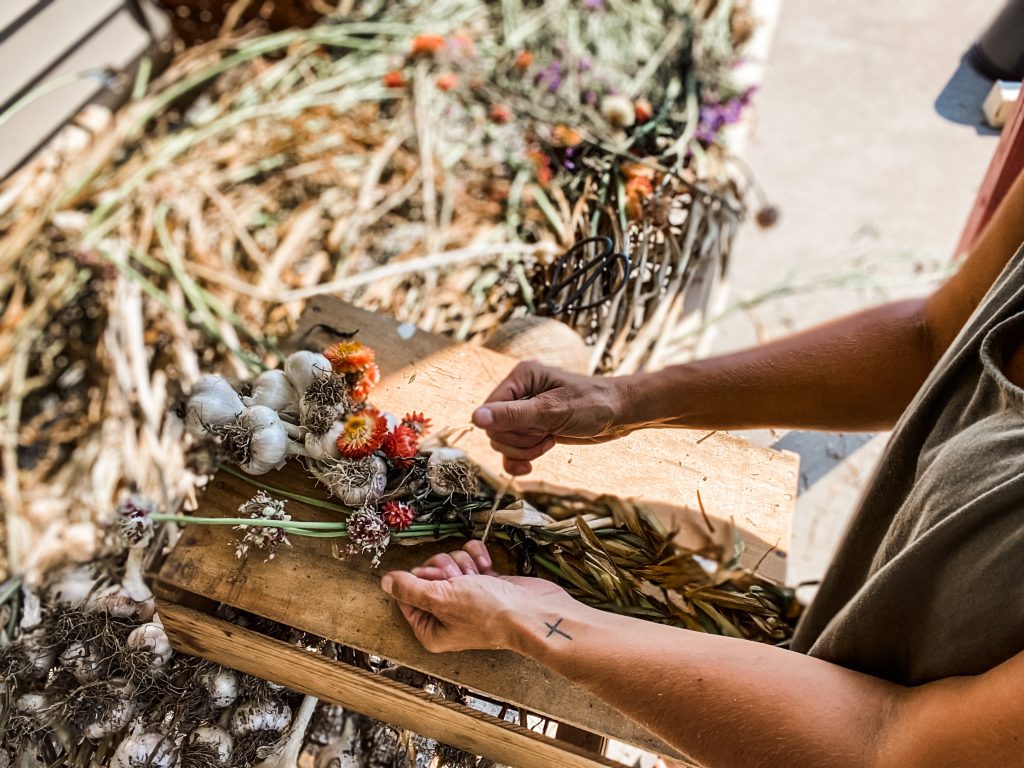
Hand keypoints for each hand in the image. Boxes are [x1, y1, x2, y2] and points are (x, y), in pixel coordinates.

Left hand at [381, 541, 573, 652]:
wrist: (533, 612)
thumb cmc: (489, 612)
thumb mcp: (440, 598)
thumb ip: (409, 589)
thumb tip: (385, 582)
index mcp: (431, 629)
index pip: (407, 593)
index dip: (421, 579)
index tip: (436, 580)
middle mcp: (447, 615)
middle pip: (429, 573)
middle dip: (446, 569)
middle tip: (461, 581)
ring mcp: (468, 598)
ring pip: (451, 563)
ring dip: (465, 564)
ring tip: (479, 578)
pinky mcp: (486, 583)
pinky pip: (471, 558)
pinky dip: (479, 558)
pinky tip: (489, 569)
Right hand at [472, 361, 635, 474]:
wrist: (620, 414)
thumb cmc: (592, 405)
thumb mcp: (552, 411)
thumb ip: (513, 415)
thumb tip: (475, 419)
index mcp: (520, 377)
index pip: (490, 410)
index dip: (507, 428)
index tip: (536, 429)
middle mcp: (519, 392)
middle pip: (495, 429)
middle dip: (519, 441)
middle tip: (546, 436)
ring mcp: (525, 411)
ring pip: (503, 442)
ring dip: (524, 450)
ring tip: (549, 441)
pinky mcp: (533, 427)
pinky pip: (512, 449)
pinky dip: (519, 459)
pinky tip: (530, 466)